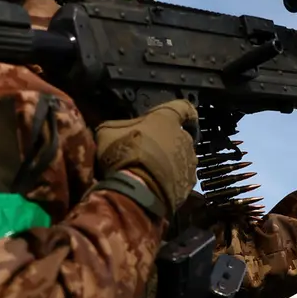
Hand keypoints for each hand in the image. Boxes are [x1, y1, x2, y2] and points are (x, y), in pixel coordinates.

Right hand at [94, 99, 199, 214]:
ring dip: (168, 163)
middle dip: (165, 141)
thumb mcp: (107, 132)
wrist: (136, 190)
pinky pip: (181, 179)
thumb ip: (117, 126)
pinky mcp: (189, 184)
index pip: (183, 107)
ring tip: (149, 172)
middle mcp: (184, 138)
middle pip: (178, 136)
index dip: (180, 112)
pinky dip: (170, 182)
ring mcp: (189, 162)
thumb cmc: (124, 154)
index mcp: (167, 118)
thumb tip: (114, 129)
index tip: (176, 117)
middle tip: (146, 150)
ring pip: (181, 158)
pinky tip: (154, 187)